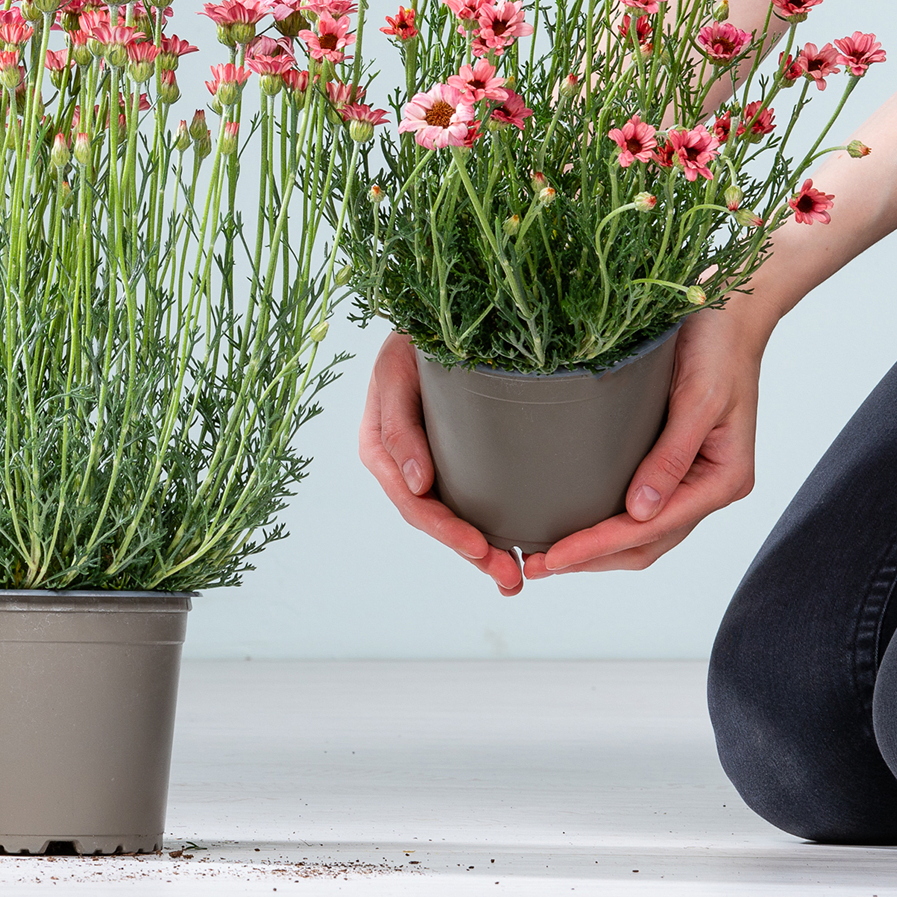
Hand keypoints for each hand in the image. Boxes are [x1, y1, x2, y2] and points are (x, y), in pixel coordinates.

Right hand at [358, 330, 524, 595]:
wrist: (439, 316)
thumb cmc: (413, 338)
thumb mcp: (396, 374)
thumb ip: (397, 426)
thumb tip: (416, 486)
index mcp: (380, 447)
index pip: (412, 503)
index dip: (445, 532)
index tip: (480, 549)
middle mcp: (403, 462)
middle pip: (436, 520)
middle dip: (471, 553)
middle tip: (510, 580)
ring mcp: (430, 462)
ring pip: (453, 517)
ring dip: (482, 551)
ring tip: (515, 576)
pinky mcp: (455, 456)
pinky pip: (468, 499)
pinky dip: (488, 526)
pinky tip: (514, 547)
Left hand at [522, 304, 764, 579]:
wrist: (729, 311)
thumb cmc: (717, 347)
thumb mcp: (699, 399)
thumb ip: (672, 456)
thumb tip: (640, 513)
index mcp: (724, 479)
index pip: (651, 529)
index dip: (599, 547)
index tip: (552, 557)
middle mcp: (710, 486)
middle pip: (648, 543)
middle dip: (593, 559)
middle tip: (537, 566)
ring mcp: (693, 478)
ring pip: (644, 533)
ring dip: (599, 550)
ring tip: (547, 556)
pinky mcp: (673, 461)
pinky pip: (641, 506)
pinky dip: (608, 521)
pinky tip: (574, 521)